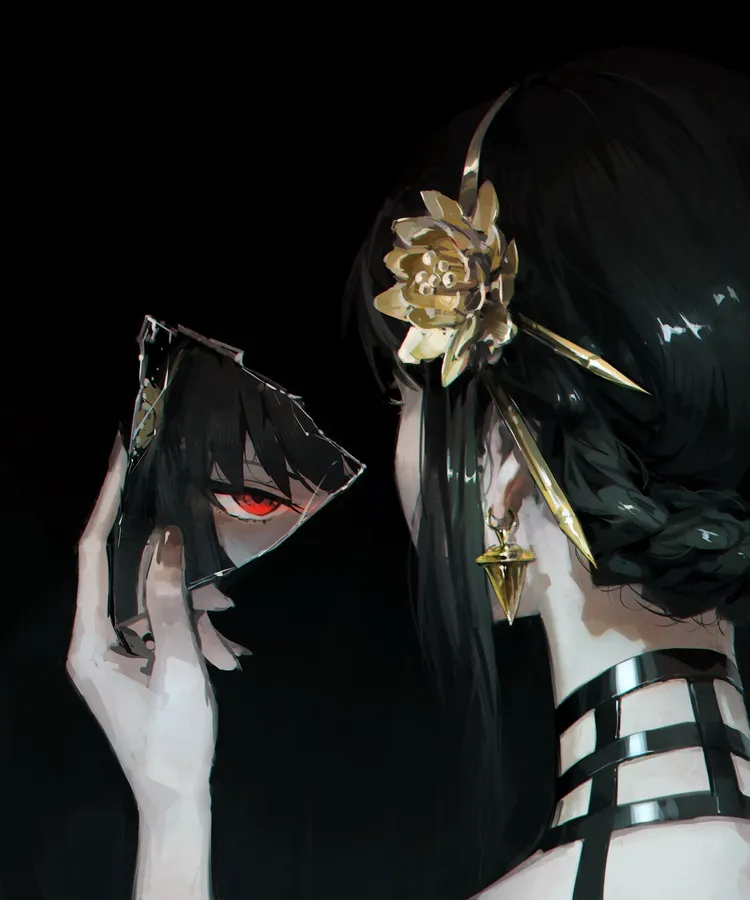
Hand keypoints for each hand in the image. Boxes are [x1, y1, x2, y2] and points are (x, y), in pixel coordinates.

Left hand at [67, 435, 214, 898]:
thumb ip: (170, 601)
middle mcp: (93, 639)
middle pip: (127, 573)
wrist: (176, 795)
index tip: (123, 460)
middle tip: (209, 571)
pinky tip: (222, 648)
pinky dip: (193, 627)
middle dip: (173, 567)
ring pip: (153, 598)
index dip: (107, 503)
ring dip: (192, 607)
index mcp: (89, 641)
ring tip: (225, 632)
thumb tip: (166, 538)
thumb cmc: (172, 740)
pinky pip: (162, 622)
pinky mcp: (135, 657)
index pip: (92, 555)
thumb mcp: (177, 667)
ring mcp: (114, 649)